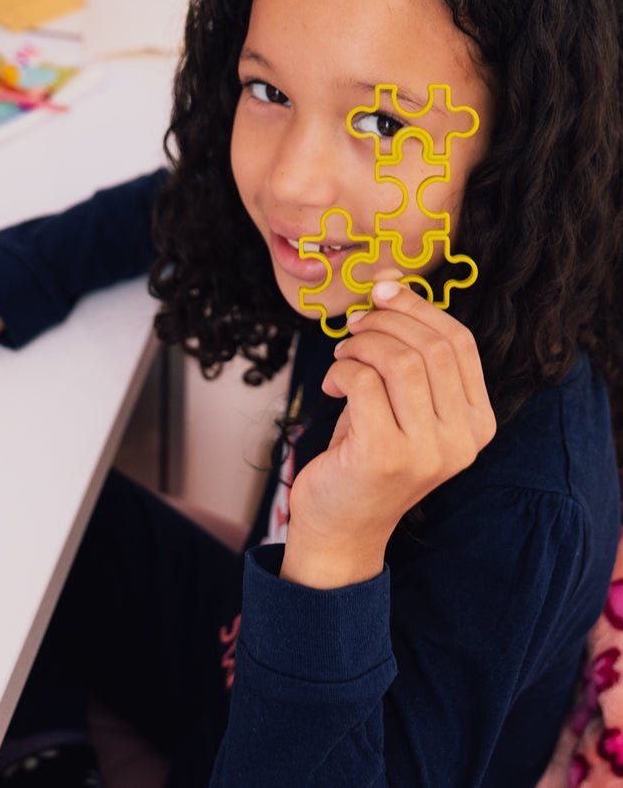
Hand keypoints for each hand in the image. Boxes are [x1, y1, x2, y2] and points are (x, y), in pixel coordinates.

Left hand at [280, 279, 496, 588]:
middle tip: (354, 328)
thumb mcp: (399, 402)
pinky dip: (340, 371)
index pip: (460, 343)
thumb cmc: (367, 451)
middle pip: (431, 347)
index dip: (418, 307)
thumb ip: (407, 354)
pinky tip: (331, 387)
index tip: (382, 292)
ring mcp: (428, 451)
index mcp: (477, 421)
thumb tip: (390, 286)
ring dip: (361, 346)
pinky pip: (363, 383)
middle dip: (385, 323)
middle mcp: (463, 439)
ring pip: (400, 361)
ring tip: (343, 356)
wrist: (343, 523)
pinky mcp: (386, 456)